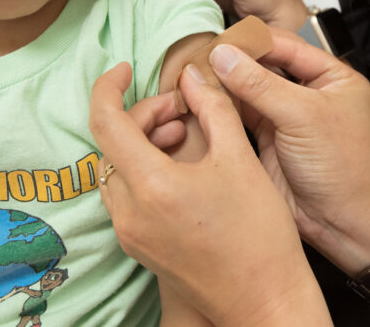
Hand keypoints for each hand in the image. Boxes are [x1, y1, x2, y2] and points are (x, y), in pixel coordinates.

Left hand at [90, 62, 326, 325]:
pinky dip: (144, 170)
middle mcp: (129, 212)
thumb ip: (212, 107)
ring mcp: (130, 233)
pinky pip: (126, 194)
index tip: (125, 69)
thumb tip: (191, 75)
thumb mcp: (239, 158)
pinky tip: (180, 166)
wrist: (264, 300)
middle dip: (143, 115)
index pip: (105, 122)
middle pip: (112, 144)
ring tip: (185, 135)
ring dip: (142, 142)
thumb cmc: (259, 234)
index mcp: (151, 186)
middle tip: (182, 109)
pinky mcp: (138, 247)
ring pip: (116, 169)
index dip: (108, 87)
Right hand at [207, 30, 369, 269]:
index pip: (286, 46)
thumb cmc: (343, 168)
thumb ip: (260, 84)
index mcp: (332, 77)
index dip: (252, 42)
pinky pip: (241, 114)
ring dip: (224, 83)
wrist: (344, 224)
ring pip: (249, 89)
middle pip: (265, 65)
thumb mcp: (303, 116)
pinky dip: (222, 106)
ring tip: (194, 74)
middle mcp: (309, 92)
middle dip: (234, 62)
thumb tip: (223, 55)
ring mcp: (287, 115)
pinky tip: (200, 97)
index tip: (219, 40)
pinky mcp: (268, 138)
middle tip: (200, 56)